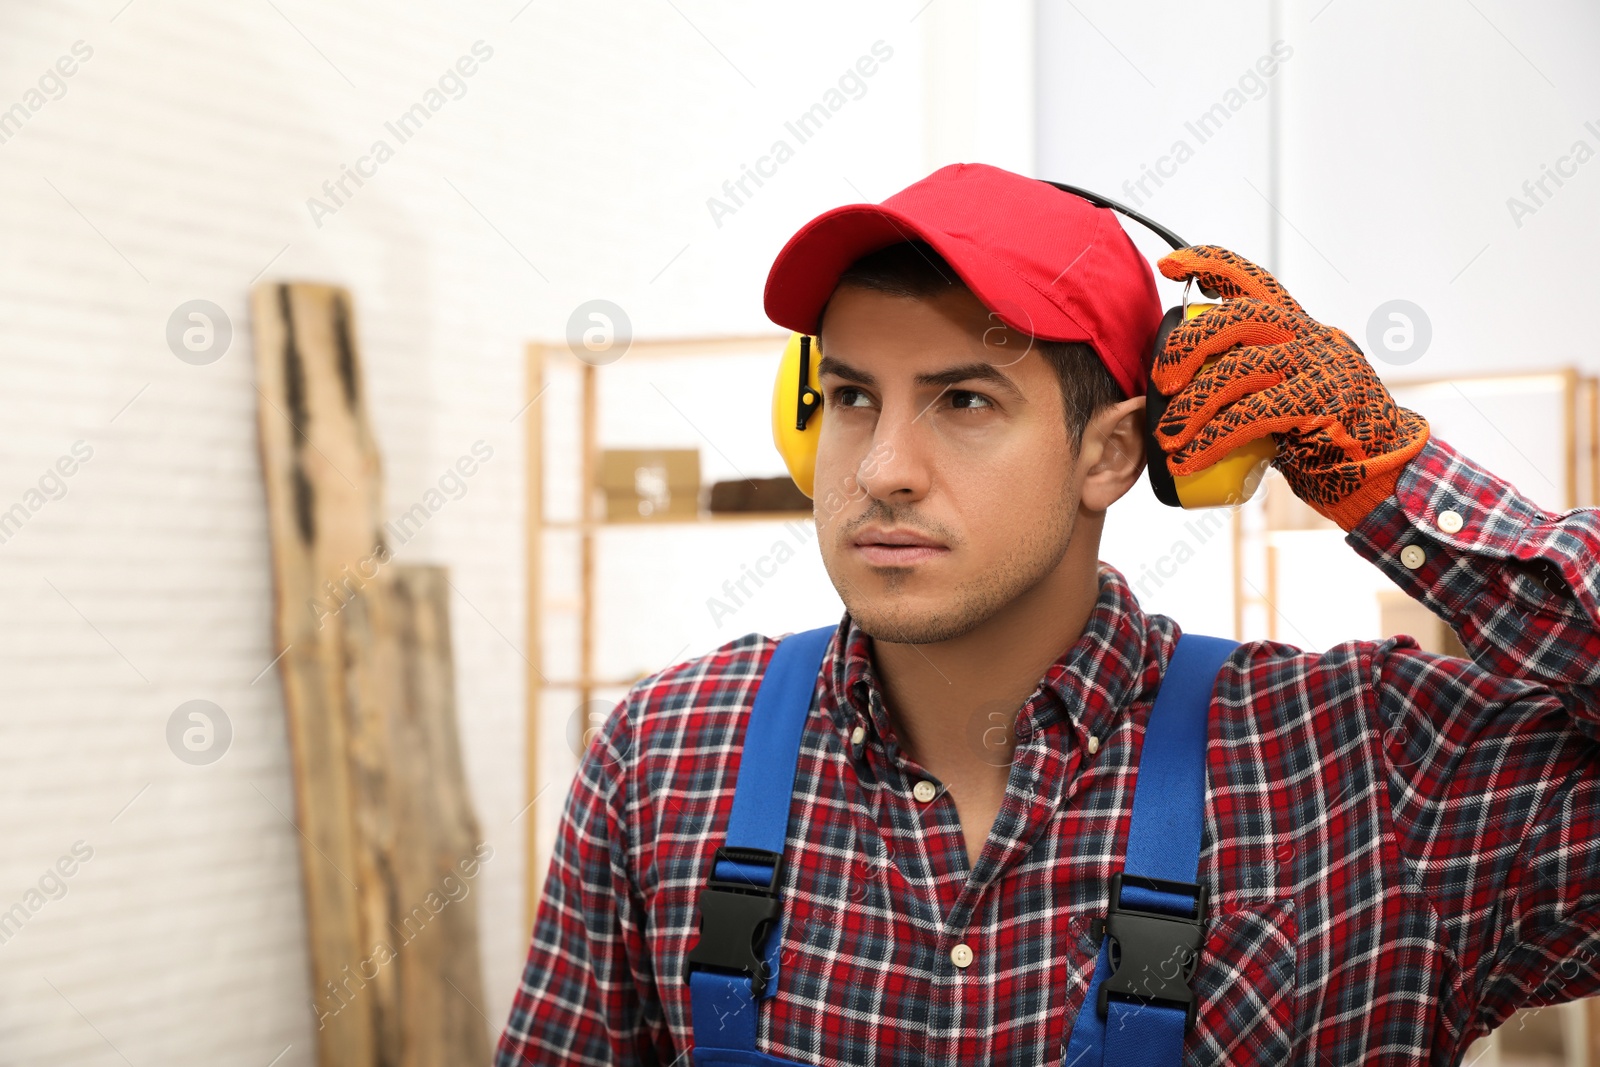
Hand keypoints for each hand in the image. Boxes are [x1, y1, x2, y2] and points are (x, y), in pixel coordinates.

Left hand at [1151, 245, 1429, 531]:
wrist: (1379, 470)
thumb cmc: (1320, 433)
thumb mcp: (1285, 391)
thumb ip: (1248, 376)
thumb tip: (1179, 385)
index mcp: (1297, 327)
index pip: (1252, 281)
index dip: (1209, 264)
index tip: (1168, 265)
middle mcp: (1310, 336)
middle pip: (1240, 318)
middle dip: (1190, 344)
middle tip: (1163, 381)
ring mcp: (1321, 366)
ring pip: (1239, 370)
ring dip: (1193, 407)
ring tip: (1166, 436)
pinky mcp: (1322, 402)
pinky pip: (1252, 416)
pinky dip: (1212, 439)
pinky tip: (1189, 458)